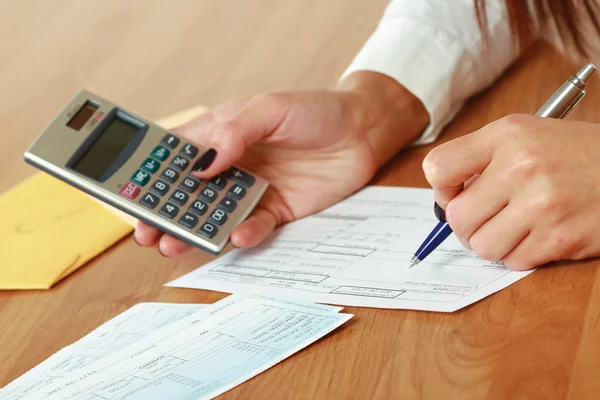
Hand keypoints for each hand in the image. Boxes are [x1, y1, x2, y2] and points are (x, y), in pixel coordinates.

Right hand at [135, 72, 428, 255]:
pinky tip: (236, 235)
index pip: (177, 157)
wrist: (362, 133)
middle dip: (163, 214)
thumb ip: (235, 132)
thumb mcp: (271, 109)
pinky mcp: (276, 211)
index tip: (131, 193)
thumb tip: (201, 165)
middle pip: (188, 194)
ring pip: (214, 216)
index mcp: (222, 136)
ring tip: (172, 244)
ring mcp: (252, 190)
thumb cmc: (316, 110)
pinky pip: (254, 227)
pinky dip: (244, 234)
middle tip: (145, 232)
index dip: (152, 176)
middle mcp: (232, 167)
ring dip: (193, 232)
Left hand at [423, 114, 599, 269]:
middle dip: (466, 225)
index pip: (438, 168)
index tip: (455, 193)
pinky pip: (514, 261)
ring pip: (481, 245)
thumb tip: (443, 199)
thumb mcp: (529, 135)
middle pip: (456, 217)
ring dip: (493, 243)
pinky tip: (541, 235)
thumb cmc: (579, 154)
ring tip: (515, 228)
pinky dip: (521, 254)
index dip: (441, 188)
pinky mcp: (560, 238)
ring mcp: (542, 205)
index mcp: (508, 135)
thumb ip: (482, 159)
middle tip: (486, 219)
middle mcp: (521, 166)